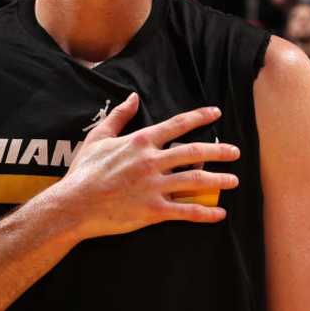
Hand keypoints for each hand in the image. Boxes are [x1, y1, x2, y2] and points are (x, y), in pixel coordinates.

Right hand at [48, 93, 237, 239]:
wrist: (74, 205)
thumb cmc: (84, 172)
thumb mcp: (98, 138)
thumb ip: (118, 116)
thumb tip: (132, 97)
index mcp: (140, 142)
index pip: (177, 125)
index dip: (199, 117)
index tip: (216, 113)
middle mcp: (152, 161)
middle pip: (194, 152)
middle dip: (219, 151)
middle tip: (235, 152)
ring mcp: (154, 186)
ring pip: (196, 181)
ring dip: (219, 180)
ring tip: (234, 180)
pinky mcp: (153, 210)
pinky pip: (186, 211)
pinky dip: (205, 213)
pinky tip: (219, 213)